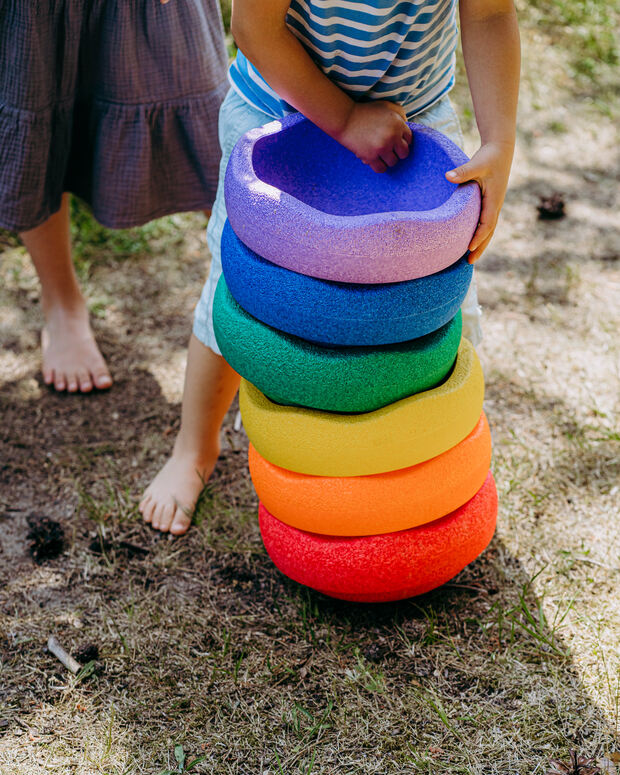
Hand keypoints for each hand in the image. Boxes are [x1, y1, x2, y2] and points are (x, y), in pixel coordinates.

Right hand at [336, 101, 412, 172]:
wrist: (345, 118)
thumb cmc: (366, 111)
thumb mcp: (386, 106)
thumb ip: (399, 114)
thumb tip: (406, 126)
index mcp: (398, 124)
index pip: (409, 139)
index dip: (402, 140)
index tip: (395, 140)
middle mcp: (392, 136)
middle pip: (404, 153)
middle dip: (398, 151)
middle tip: (389, 148)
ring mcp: (381, 148)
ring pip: (393, 162)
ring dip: (388, 159)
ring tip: (381, 154)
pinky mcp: (370, 157)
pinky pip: (381, 169)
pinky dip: (380, 167)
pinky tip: (376, 161)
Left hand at [445, 141, 513, 261]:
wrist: (500, 149)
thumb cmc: (488, 156)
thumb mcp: (477, 163)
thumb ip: (463, 171)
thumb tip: (448, 176)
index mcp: (494, 199)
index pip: (487, 222)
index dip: (479, 236)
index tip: (469, 247)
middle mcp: (496, 205)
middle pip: (489, 232)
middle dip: (480, 247)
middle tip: (469, 262)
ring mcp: (494, 205)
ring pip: (488, 230)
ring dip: (480, 244)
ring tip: (469, 259)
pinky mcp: (490, 203)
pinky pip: (485, 223)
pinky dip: (479, 235)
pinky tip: (470, 242)